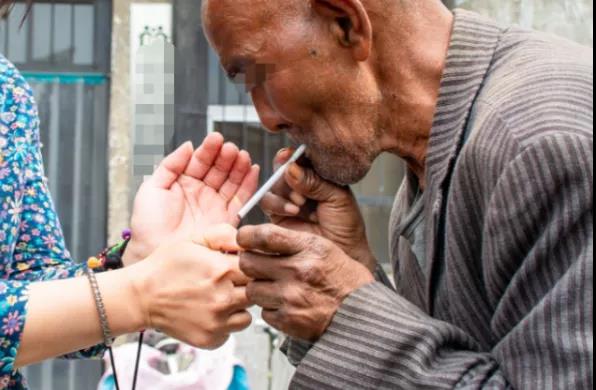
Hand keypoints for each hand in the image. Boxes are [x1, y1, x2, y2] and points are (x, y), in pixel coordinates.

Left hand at [125, 133, 259, 264]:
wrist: (153, 253)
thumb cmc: (147, 224)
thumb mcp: (152, 188)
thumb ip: (170, 164)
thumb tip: (188, 145)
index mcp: (184, 183)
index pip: (200, 161)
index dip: (209, 150)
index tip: (215, 139)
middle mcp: (202, 192)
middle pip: (219, 169)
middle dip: (226, 157)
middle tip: (230, 148)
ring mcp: (215, 205)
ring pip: (232, 181)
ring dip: (239, 167)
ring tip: (243, 155)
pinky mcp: (226, 220)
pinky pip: (242, 199)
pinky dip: (249, 185)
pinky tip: (253, 170)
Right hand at [128, 240, 251, 348]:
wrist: (141, 297)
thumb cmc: (166, 266)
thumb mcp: (194, 239)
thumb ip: (225, 235)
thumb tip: (248, 241)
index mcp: (222, 270)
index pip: (258, 267)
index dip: (250, 265)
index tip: (238, 265)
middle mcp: (224, 298)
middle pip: (256, 292)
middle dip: (246, 285)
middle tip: (229, 282)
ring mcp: (218, 322)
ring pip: (248, 314)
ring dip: (238, 306)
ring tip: (218, 297)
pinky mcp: (211, 339)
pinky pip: (232, 331)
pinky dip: (226, 323)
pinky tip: (210, 312)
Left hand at [237, 224, 373, 341]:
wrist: (361, 314)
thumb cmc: (343, 280)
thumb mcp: (325, 248)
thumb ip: (292, 241)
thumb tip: (258, 238)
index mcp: (308, 248)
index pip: (263, 236)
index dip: (247, 236)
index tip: (245, 239)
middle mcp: (297, 270)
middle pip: (248, 262)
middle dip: (250, 263)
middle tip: (259, 266)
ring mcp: (291, 297)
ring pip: (252, 289)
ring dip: (260, 288)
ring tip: (276, 288)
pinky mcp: (288, 319)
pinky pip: (264, 312)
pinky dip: (271, 309)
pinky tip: (286, 305)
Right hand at [260, 149, 375, 270]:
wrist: (344, 254)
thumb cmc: (346, 227)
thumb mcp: (337, 198)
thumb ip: (315, 181)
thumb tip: (291, 168)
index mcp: (318, 175)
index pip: (301, 157)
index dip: (294, 155)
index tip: (292, 155)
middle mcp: (301, 185)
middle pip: (283, 168)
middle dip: (286, 172)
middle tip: (295, 179)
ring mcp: (287, 200)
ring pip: (273, 184)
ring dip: (283, 190)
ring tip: (300, 203)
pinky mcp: (277, 216)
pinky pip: (267, 202)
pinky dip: (277, 204)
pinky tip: (293, 211)